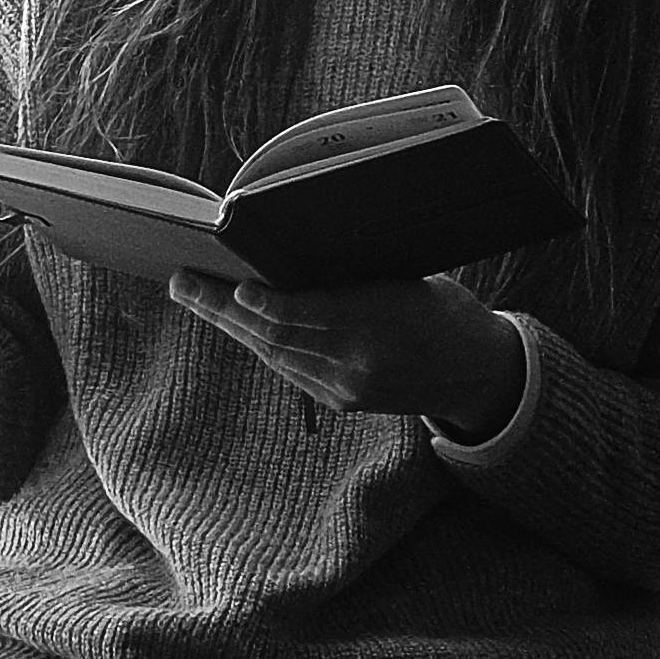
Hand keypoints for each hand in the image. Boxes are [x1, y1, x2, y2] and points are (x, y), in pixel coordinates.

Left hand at [163, 264, 526, 439]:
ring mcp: (349, 388)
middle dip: (223, 309)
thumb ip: (355, 277)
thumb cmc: (444, 309)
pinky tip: (235, 321)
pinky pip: (288, 369)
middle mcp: (362, 362)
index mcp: (385, 322)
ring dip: (231, 325)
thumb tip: (288, 256)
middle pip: (278, 337)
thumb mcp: (410, 280)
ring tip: (195, 294)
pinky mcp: (342, 402)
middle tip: (182, 281)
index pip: (314, 317)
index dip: (270, 305)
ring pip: (275, 354)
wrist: (477, 374)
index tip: (237, 288)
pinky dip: (259, 342)